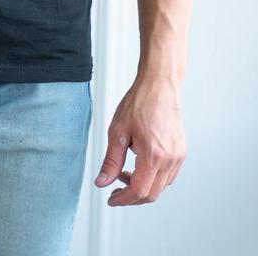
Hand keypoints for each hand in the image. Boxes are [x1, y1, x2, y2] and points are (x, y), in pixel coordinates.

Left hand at [94, 73, 186, 205]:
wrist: (159, 85)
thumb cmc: (140, 102)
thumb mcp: (118, 132)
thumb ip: (111, 161)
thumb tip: (102, 182)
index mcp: (154, 155)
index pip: (139, 191)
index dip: (123, 199)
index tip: (111, 198)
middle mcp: (170, 159)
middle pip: (152, 194)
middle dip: (132, 197)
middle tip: (115, 188)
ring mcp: (178, 156)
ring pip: (161, 186)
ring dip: (142, 187)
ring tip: (124, 171)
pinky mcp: (181, 151)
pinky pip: (168, 175)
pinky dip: (153, 177)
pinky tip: (139, 165)